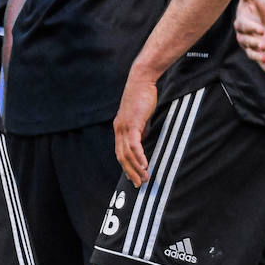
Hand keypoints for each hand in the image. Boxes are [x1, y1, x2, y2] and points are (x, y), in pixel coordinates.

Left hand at [114, 67, 158, 187]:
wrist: (142, 80)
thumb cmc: (143, 96)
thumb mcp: (141, 116)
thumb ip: (141, 129)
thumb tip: (142, 140)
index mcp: (119, 128)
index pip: (120, 152)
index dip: (126, 166)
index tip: (132, 177)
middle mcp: (119, 129)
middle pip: (121, 157)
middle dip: (130, 172)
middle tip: (138, 184)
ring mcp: (124, 127)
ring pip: (127, 154)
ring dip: (136, 168)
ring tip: (145, 178)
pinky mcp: (132, 124)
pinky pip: (134, 145)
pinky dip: (139, 157)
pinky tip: (145, 165)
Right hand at [231, 0, 264, 77]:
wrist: (260, 17)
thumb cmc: (254, 6)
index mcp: (241, 23)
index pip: (244, 26)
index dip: (251, 28)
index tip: (260, 29)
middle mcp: (244, 37)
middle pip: (247, 42)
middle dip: (254, 44)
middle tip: (262, 46)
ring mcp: (252, 47)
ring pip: (252, 54)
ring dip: (257, 58)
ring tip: (264, 59)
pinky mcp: (260, 53)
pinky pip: (262, 63)